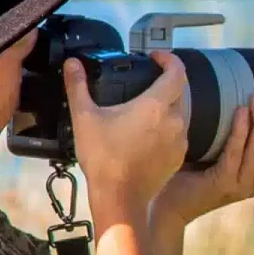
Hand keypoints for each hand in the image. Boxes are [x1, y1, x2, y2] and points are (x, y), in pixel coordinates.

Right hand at [63, 51, 189, 214]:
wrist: (119, 197)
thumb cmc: (103, 157)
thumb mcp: (85, 118)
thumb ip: (78, 86)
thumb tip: (72, 64)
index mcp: (156, 105)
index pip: (177, 71)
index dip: (169, 58)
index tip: (156, 56)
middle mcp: (175, 120)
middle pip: (180, 91)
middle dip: (168, 81)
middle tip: (149, 79)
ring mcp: (180, 140)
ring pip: (181, 113)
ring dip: (168, 105)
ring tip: (146, 105)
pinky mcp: (179, 157)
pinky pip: (179, 134)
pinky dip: (168, 127)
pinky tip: (149, 131)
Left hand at [155, 91, 253, 223]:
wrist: (164, 204)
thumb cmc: (187, 172)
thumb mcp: (216, 153)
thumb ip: (232, 136)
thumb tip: (239, 97)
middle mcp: (253, 184)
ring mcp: (238, 186)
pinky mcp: (221, 184)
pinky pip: (236, 154)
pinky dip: (241, 132)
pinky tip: (241, 113)